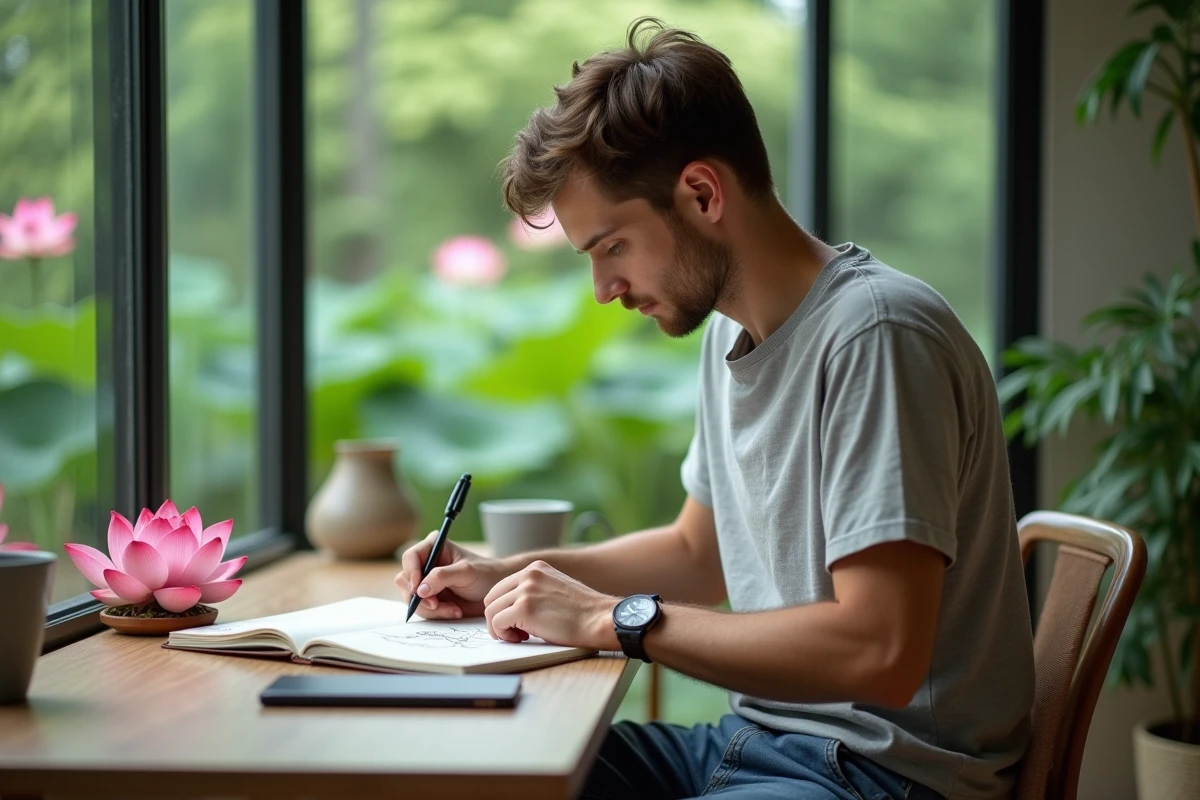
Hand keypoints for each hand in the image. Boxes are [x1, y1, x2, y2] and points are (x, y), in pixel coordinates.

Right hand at [395, 532, 511, 618]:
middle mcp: (426, 563)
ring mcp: (426, 582)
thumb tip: (419, 590)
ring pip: (411, 598)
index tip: (418, 589)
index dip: (411, 573)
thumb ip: (442, 577)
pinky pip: (422, 609)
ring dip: (431, 608)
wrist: (495, 593)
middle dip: (419, 596)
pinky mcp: (429, 598)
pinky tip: (454, 611)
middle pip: (405, 580)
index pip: (410, 557)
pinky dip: (436, 614)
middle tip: (436, 604)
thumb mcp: (466, 572)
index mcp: (433, 547)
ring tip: (453, 609)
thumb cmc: (485, 574)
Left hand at [483, 560, 619, 649]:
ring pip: (491, 611)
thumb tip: (514, 607)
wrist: (600, 619)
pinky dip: (504, 635)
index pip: (502, 587)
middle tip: (515, 631)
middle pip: (492, 597)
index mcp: (536, 568)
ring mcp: (525, 591)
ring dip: (501, 628)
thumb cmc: (584, 612)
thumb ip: (536, 590)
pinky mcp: (523, 609)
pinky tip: (521, 638)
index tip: (517, 621)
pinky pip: (497, 623)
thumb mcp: (556, 588)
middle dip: (498, 617)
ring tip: (519, 636)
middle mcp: (528, 575)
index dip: (505, 608)